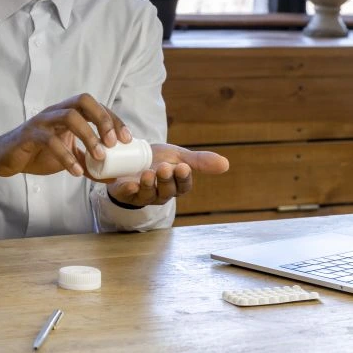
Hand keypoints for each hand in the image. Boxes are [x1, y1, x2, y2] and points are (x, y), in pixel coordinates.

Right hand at [0, 93, 130, 184]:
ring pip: (69, 116)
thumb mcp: (70, 158)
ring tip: (100, 157)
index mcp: (68, 112)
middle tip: (113, 142)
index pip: (96, 107)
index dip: (114, 119)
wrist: (7, 158)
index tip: (127, 139)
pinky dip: (66, 156)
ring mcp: (43, 120)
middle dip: (103, 119)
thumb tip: (114, 176)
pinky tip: (76, 171)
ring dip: (88, 135)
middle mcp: (57, 111)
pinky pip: (50, 140)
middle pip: (84, 101)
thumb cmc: (39, 153)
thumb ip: (90, 164)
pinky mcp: (30, 134)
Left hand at [106, 143, 228, 206]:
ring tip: (148, 173)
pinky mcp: (126, 194)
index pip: (183, 185)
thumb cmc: (159, 159)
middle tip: (165, 167)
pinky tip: (130, 185)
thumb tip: (226, 164)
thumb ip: (200, 161)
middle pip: (167, 191)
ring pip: (148, 194)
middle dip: (166, 180)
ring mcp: (144, 195)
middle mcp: (161, 193)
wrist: (132, 158)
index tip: (183, 167)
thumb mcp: (179, 156)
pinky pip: (128, 196)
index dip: (183, 177)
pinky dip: (129, 191)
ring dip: (149, 185)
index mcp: (176, 185)